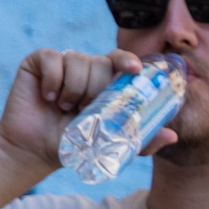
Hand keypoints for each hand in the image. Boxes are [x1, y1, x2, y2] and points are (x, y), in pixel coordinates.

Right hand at [0, 48, 177, 171]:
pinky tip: (48, 97)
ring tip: (65, 108)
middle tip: (84, 109)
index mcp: (105, 82)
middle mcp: (86, 68)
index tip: (134, 70)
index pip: (120, 61)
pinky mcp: (38, 63)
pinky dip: (53, 79)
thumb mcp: (112, 144)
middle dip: (96, 89)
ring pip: (78, 61)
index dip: (128, 61)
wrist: (36, 150)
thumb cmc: (74, 145)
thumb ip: (141, 140)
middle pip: (101, 63)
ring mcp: (62, 64)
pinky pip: (52, 59)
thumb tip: (172, 136)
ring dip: (74, 89)